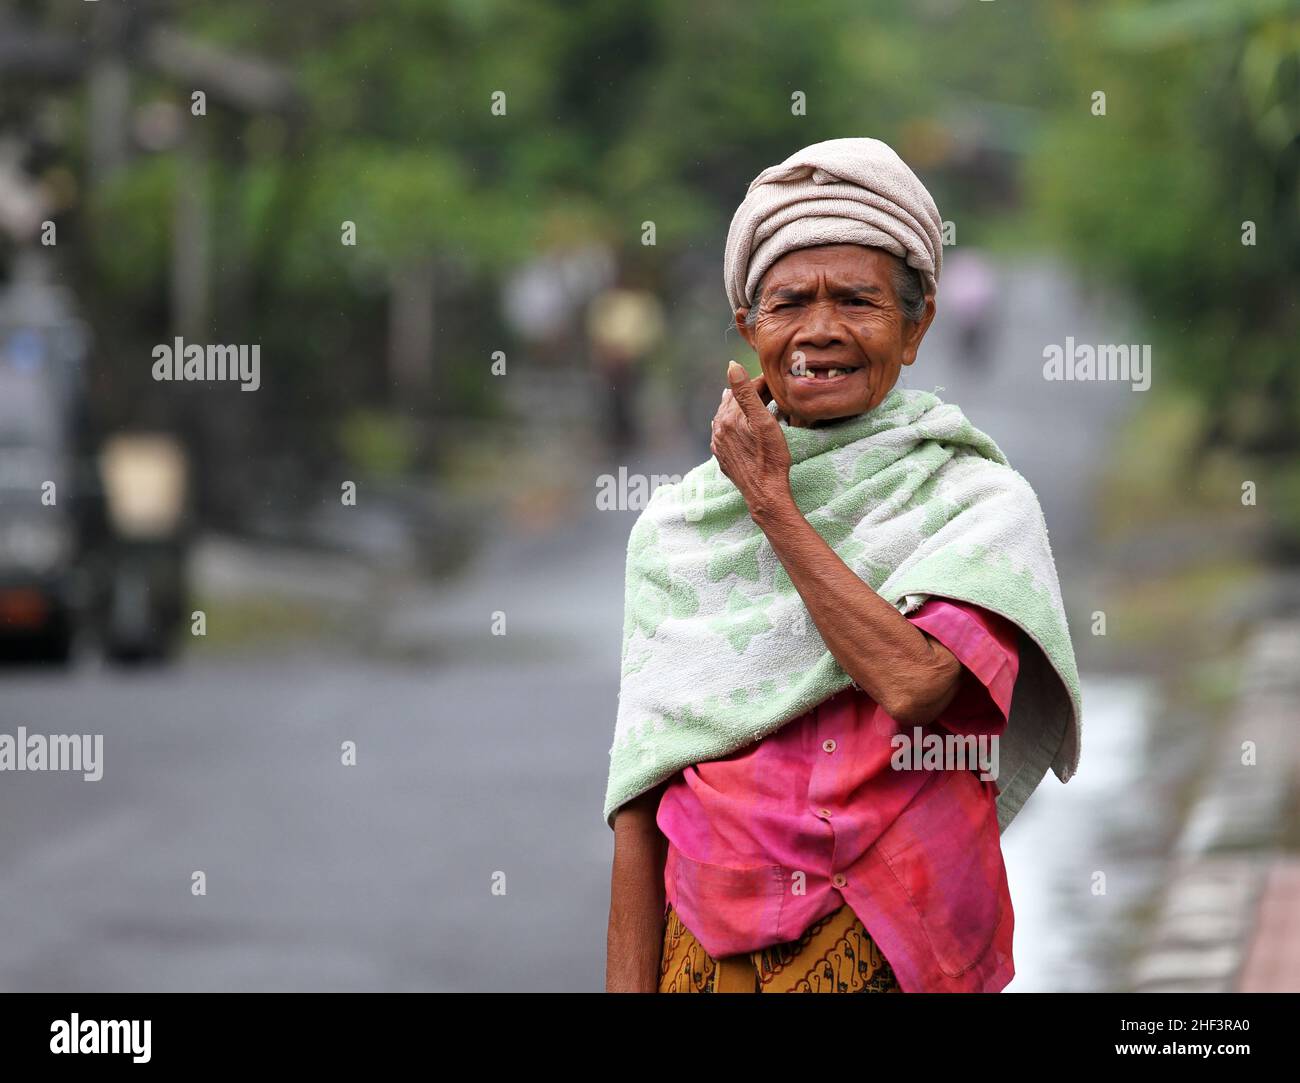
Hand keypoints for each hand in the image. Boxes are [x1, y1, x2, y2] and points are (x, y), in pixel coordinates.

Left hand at [711, 361, 792, 520]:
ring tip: (752, 400)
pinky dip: (733, 424)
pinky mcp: (723, 458)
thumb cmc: (770, 458)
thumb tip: (732, 365)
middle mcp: (718, 429)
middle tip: (769, 389)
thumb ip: (747, 393)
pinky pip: (724, 433)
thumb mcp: (764, 422)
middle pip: (733, 402)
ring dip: (739, 407)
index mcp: (728, 418)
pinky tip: (737, 425)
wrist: (765, 494)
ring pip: (726, 417)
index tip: (777, 380)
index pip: (744, 390)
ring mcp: (719, 445)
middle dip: (750, 393)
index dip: (762, 383)